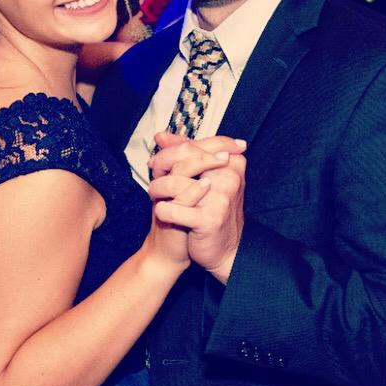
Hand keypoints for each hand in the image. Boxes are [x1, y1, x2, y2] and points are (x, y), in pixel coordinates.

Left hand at [150, 133, 246, 282]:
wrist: (224, 249)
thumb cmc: (211, 210)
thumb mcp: (203, 177)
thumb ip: (185, 154)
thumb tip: (160, 135)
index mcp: (233, 162)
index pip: (195, 145)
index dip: (171, 150)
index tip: (159, 160)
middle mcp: (230, 177)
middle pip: (185, 159)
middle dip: (162, 164)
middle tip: (153, 172)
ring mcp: (221, 198)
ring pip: (175, 182)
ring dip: (157, 189)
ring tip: (155, 195)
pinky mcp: (209, 219)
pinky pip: (173, 209)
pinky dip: (162, 210)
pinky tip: (161, 213)